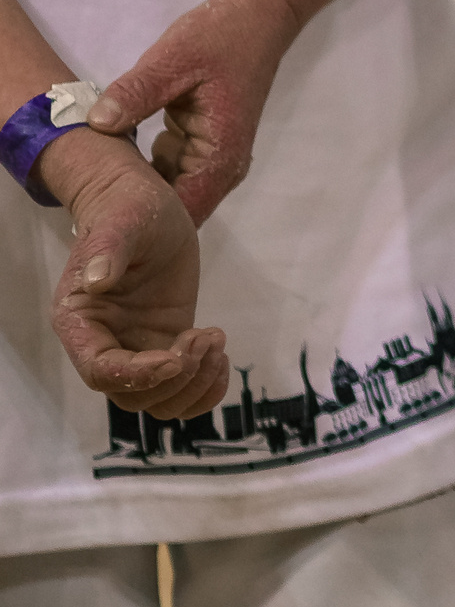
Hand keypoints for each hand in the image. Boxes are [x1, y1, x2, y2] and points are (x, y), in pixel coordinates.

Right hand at [41, 130, 231, 417]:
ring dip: (194, 384)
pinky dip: (205, 387)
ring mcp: (137, 348)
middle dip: (174, 377)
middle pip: (132, 396)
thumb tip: (97, 279)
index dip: (136, 374)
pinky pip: (181, 386)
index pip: (101, 370)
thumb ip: (107, 250)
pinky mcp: (166, 342)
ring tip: (216, 340)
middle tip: (205, 336)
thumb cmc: (125, 211)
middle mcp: (104, 345)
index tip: (175, 357)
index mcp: (80, 323)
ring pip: (159, 400)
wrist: (145, 206)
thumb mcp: (119, 223)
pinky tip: (221, 358)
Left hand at [90, 0, 300, 222]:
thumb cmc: (221, 35)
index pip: (178, 216)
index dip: (139, 222)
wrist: (261, 13)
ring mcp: (218, 160)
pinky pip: (175, 173)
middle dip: (136, 208)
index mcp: (220, 157)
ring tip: (100, 179)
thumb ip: (134, 94)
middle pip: (176, 211)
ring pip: (173, 193)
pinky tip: (123, 154)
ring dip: (142, 188)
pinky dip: (150, 168)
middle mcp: (224, 169)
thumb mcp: (172, 59)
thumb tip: (94, 124)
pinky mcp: (208, 147)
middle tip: (92, 197)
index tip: (100, 215)